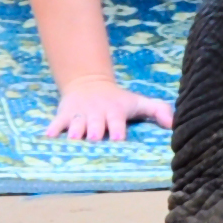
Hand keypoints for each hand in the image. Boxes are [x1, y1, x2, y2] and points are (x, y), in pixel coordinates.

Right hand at [42, 81, 171, 142]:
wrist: (90, 83)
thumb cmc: (119, 100)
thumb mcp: (139, 102)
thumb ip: (159, 110)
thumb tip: (174, 124)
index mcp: (115, 111)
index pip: (117, 120)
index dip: (117, 128)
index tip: (118, 138)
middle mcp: (97, 112)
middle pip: (95, 122)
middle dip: (95, 130)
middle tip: (94, 137)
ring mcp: (79, 114)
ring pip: (76, 123)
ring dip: (74, 130)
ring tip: (72, 138)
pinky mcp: (64, 115)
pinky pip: (57, 122)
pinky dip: (53, 128)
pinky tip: (48, 137)